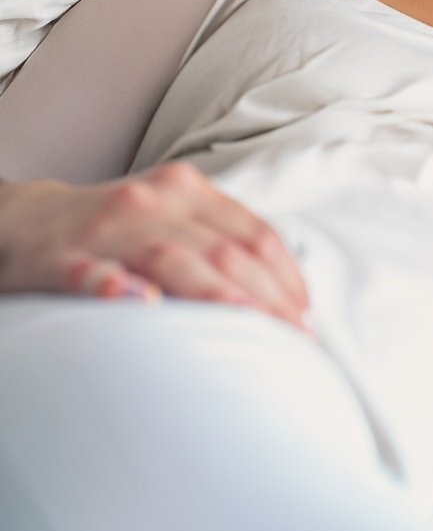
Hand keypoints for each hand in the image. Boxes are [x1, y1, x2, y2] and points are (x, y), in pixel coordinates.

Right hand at [0, 162, 309, 331]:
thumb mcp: (174, 218)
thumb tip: (286, 292)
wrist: (22, 219)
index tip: (307, 316)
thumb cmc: (117, 229)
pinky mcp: (59, 257)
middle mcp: (154, 201)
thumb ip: (223, 241)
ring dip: (214, 293)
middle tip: (293, 338)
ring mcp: (107, 228)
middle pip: (224, 249)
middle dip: (266, 296)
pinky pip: (90, 271)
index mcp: (189, 192)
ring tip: (248, 321)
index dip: (287, 276)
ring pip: (170, 258)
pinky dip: (114, 285)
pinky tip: (138, 301)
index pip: (254, 234)